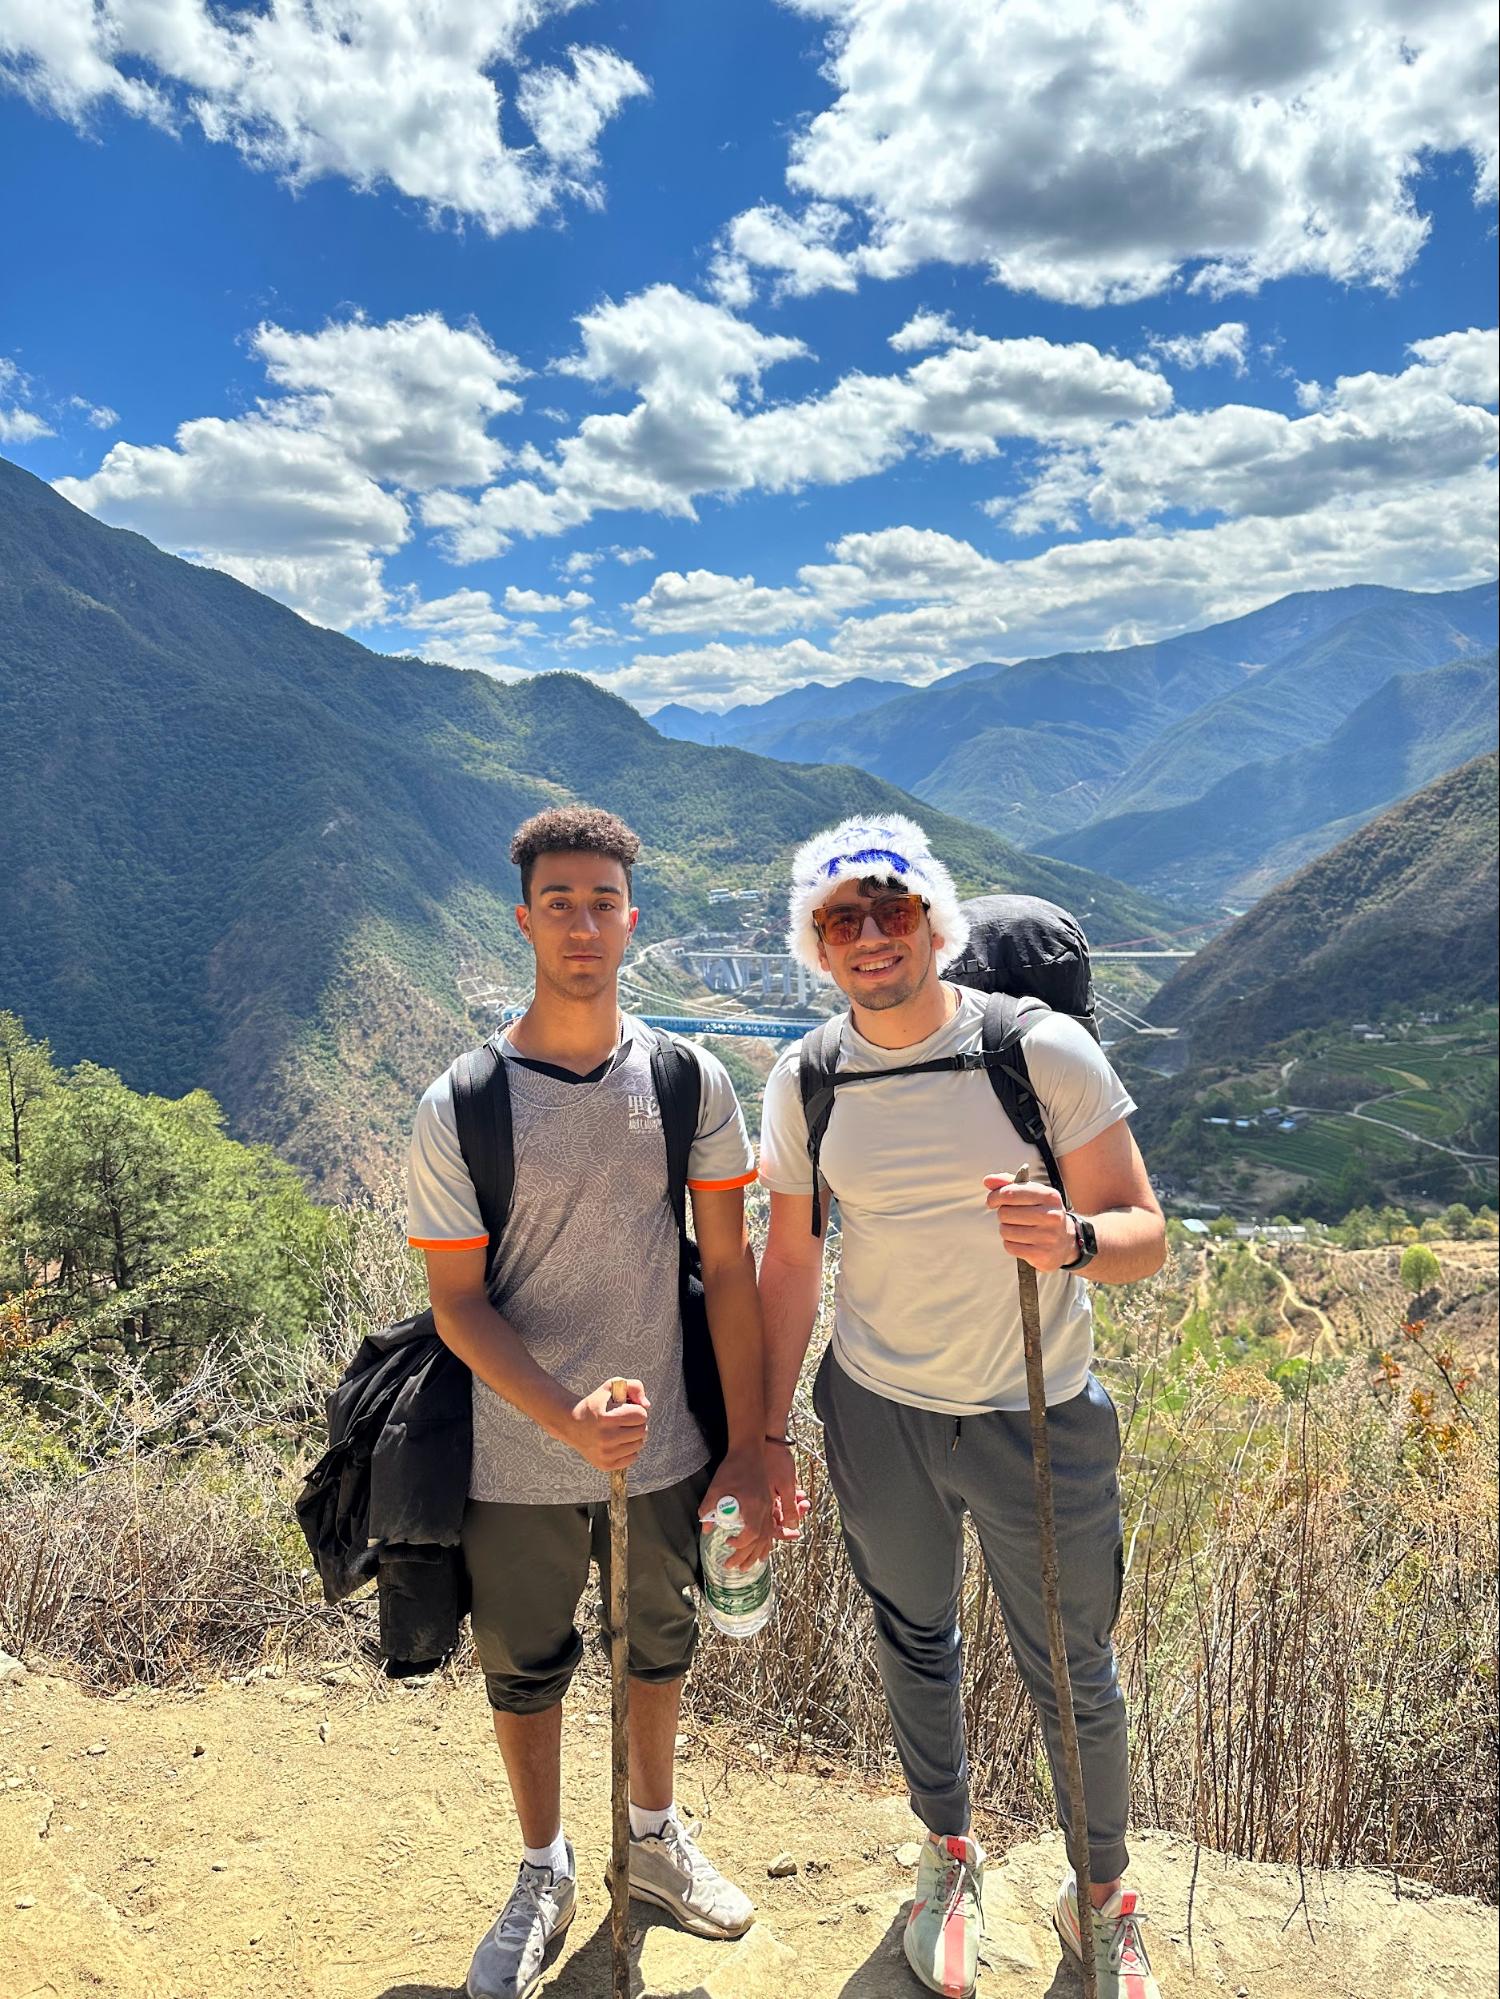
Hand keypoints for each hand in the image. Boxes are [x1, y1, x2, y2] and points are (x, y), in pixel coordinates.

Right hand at [564, 1378, 648, 1471]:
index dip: (637, 1410)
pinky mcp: (606, 1465)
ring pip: (639, 1444)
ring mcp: (605, 1454)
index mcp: (605, 1419)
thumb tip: (647, 1405)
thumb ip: (634, 1387)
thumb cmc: (597, 1404)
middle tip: (625, 1420)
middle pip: (642, 1431)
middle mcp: (605, 1439)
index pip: (641, 1415)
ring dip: (634, 1436)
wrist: (572, 1424)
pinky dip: (629, 1449)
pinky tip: (618, 1442)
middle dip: (637, 1423)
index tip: (627, 1409)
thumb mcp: (612, 1387)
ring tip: (620, 1430)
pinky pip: (633, 1458)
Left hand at [700, 1448, 773, 1568]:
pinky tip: (762, 1550)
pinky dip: (766, 1541)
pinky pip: (770, 1528)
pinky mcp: (769, 1503)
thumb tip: (706, 1528)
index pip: (750, 1533)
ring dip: (757, 1553)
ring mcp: (768, 1506)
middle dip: (745, 1556)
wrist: (750, 1450)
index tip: (727, 1544)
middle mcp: (764, 1509)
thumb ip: (709, 1508)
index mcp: (753, 1506)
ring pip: (767, 1536)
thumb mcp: (716, 1487)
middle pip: (759, 1540)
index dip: (739, 1544)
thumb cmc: (733, 1467)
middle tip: (731, 1566)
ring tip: (747, 1566)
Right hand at [764, 1440, 810, 1542]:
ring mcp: (760, 1494)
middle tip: (804, 1509)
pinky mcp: (763, 1486)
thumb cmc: (776, 1460)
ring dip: (792, 1505)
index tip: (796, 1533)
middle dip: (792, 1516)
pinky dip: (788, 1497)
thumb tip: (792, 1526)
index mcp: (761, 1504)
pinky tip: (797, 1491)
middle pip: (774, 1519)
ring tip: (803, 1499)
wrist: (769, 1439)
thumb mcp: (787, 1486)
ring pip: (777, 1508)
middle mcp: (758, 1501)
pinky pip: (776, 1497)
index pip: (770, 1529)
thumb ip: (789, 1508)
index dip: (784, 1533)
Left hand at [984, 1174, 1076, 1271]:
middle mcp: (1052, 1216)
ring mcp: (1048, 1237)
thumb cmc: (1042, 1212)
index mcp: (1049, 1196)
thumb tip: (988, 1180)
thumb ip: (1009, 1183)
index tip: (992, 1201)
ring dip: (1006, 1230)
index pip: (1010, 1193)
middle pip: (1005, 1213)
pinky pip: (1010, 1247)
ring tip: (1017, 1229)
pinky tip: (1021, 1241)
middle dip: (1002, 1215)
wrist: (1066, 1241)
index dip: (995, 1196)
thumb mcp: (1032, 1194)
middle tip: (1011, 1217)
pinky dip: (1010, 1244)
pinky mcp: (1042, 1254)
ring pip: (1006, 1231)